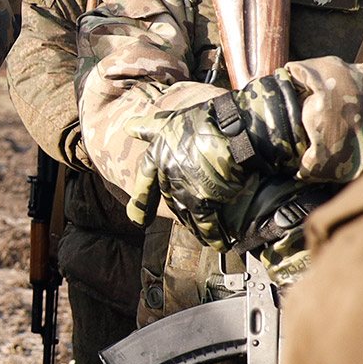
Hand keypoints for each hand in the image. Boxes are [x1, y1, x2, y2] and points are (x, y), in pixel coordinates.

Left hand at [127, 95, 256, 243]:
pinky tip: (221, 243)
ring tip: (207, 239)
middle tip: (192, 225)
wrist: (236, 130)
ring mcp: (184, 191)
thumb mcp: (173, 120)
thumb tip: (127, 126)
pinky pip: (207, 225)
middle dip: (182, 214)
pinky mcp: (203, 203)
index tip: (136, 220)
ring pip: (188, 216)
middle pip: (172, 202)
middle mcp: (167, 176)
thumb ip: (150, 128)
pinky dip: (214, 236)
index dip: (140, 204)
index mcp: (157, 156)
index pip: (145, 182)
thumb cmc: (208, 120)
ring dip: (197, 229)